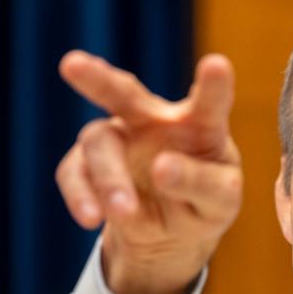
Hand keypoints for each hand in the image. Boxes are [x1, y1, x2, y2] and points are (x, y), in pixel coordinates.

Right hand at [55, 50, 241, 293]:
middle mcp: (155, 120)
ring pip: (99, 141)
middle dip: (99, 79)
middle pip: (126, 93)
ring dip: (110, 178)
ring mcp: (118, 138)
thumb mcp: (219, 201)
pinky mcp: (87, 164)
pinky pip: (73, 173)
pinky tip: (91, 218)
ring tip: (125, 211)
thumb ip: (201, 184)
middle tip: (72, 64)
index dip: (213, 85)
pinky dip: (81, 195)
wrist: (171, 229)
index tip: (217, 65)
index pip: (209, 102)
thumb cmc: (205, 203)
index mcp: (200, 124)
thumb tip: (160, 169)